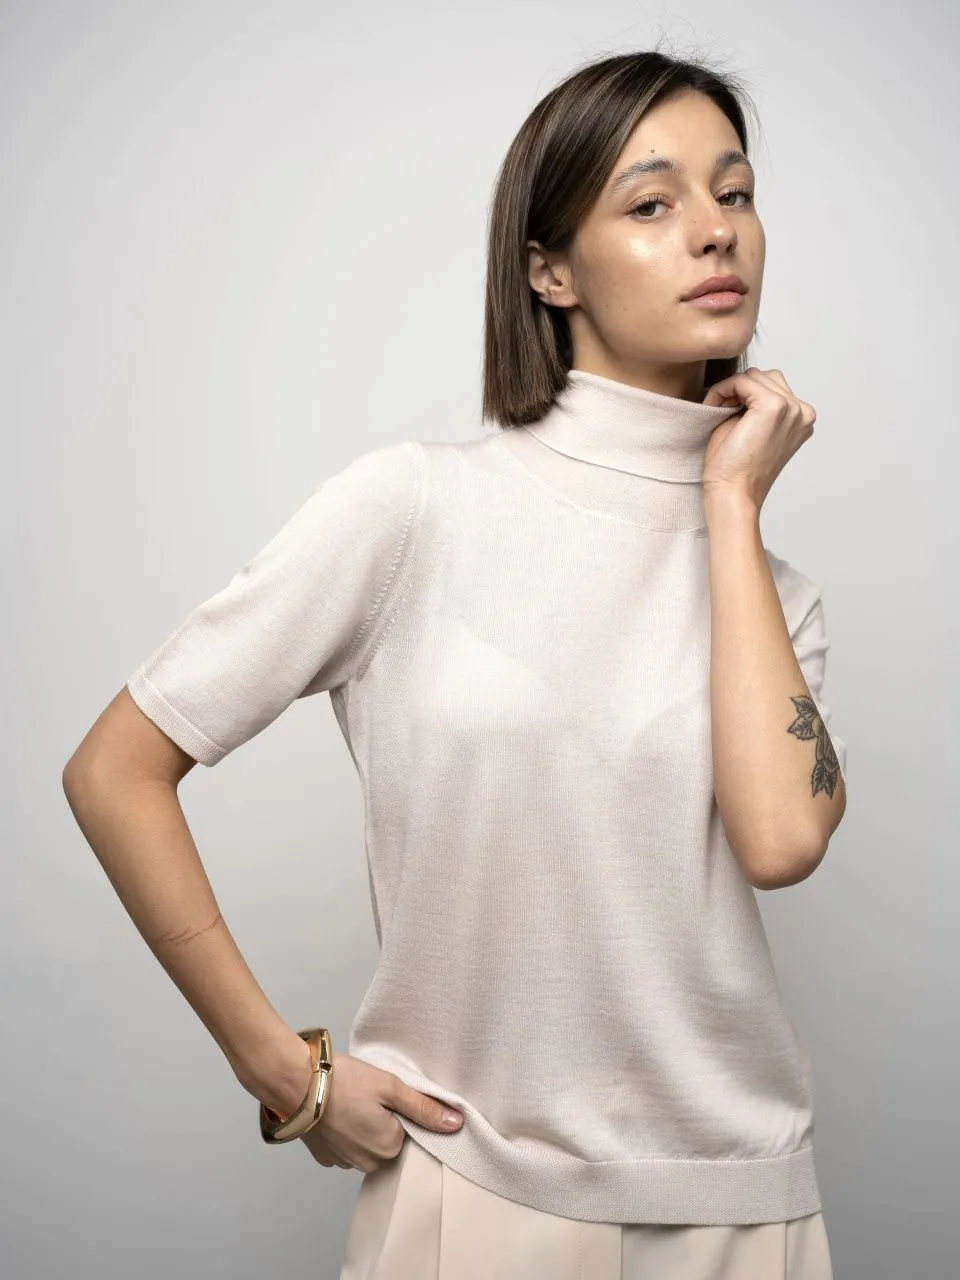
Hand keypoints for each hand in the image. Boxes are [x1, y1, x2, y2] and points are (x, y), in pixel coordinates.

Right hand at [252, 1045, 464, 1173]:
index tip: (388, 1095)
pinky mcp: (325, 1156)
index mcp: (389, 1148)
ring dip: (363, 1126)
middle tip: (369, 1094)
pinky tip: (338, 1110)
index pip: (408, 1132)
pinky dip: (345, 1131)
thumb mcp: (391, 1087)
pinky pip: (346, 1146)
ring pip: (366, 1144)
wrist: (295, 1083)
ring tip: (352, 1100)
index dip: (401, 1111)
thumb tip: (456, 1124)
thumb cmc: (345, 1081)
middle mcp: (368, 1164)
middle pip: (388, 1141)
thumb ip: (424, 1108)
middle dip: (383, 1120)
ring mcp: (343, 1162)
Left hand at [700, 367, 815, 510]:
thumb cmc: (734, 469)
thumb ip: (754, 402)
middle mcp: (803, 412)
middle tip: (718, 411)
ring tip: (717, 411)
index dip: (744, 394)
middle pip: (766, 376)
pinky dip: (723, 389)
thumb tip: (744, 379)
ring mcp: (792, 408)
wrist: (732, 494)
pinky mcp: (774, 406)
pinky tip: (713, 408)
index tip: (724, 413)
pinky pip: (742, 380)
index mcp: (801, 419)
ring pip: (754, 376)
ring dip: (731, 389)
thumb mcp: (751, 427)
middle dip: (739, 389)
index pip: (773, 385)